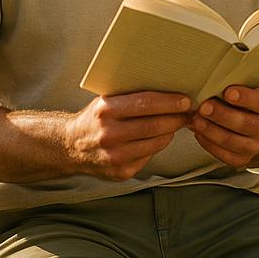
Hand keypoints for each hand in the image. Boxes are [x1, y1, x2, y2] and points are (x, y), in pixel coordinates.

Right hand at [66, 91, 191, 180]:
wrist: (70, 146)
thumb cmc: (96, 118)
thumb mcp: (107, 100)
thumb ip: (131, 95)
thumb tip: (168, 85)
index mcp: (105, 110)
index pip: (145, 104)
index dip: (169, 102)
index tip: (185, 100)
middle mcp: (108, 134)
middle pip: (154, 126)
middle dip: (176, 118)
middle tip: (188, 112)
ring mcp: (114, 156)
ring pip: (156, 143)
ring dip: (170, 132)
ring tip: (176, 123)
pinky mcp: (120, 172)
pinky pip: (149, 157)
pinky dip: (157, 146)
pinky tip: (157, 138)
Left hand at [189, 84, 258, 167]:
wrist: (248, 121)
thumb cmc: (238, 98)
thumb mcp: (242, 86)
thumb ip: (234, 81)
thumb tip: (211, 74)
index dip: (246, 97)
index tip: (228, 92)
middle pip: (245, 123)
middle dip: (222, 115)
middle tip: (204, 106)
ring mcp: (255, 145)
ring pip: (233, 141)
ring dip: (212, 130)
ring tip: (196, 120)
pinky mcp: (242, 159)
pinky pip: (225, 156)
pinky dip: (209, 144)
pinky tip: (198, 133)